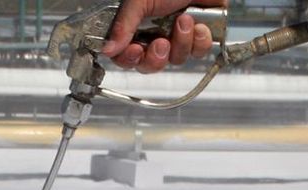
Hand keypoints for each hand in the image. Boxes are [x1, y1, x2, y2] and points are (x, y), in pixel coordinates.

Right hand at [101, 0, 222, 72]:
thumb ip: (123, 25)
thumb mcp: (140, 0)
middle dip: (156, 58)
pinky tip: (199, 25)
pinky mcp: (197, 39)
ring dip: (181, 42)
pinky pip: (197, 53)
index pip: (125, 55)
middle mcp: (155, 34)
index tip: (135, 50)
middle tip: (162, 42)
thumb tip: (108, 49)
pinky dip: (199, 41)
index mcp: (137, 25)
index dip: (129, 58)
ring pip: (175, 60)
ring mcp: (177, 38)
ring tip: (184, 20)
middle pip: (149, 65)